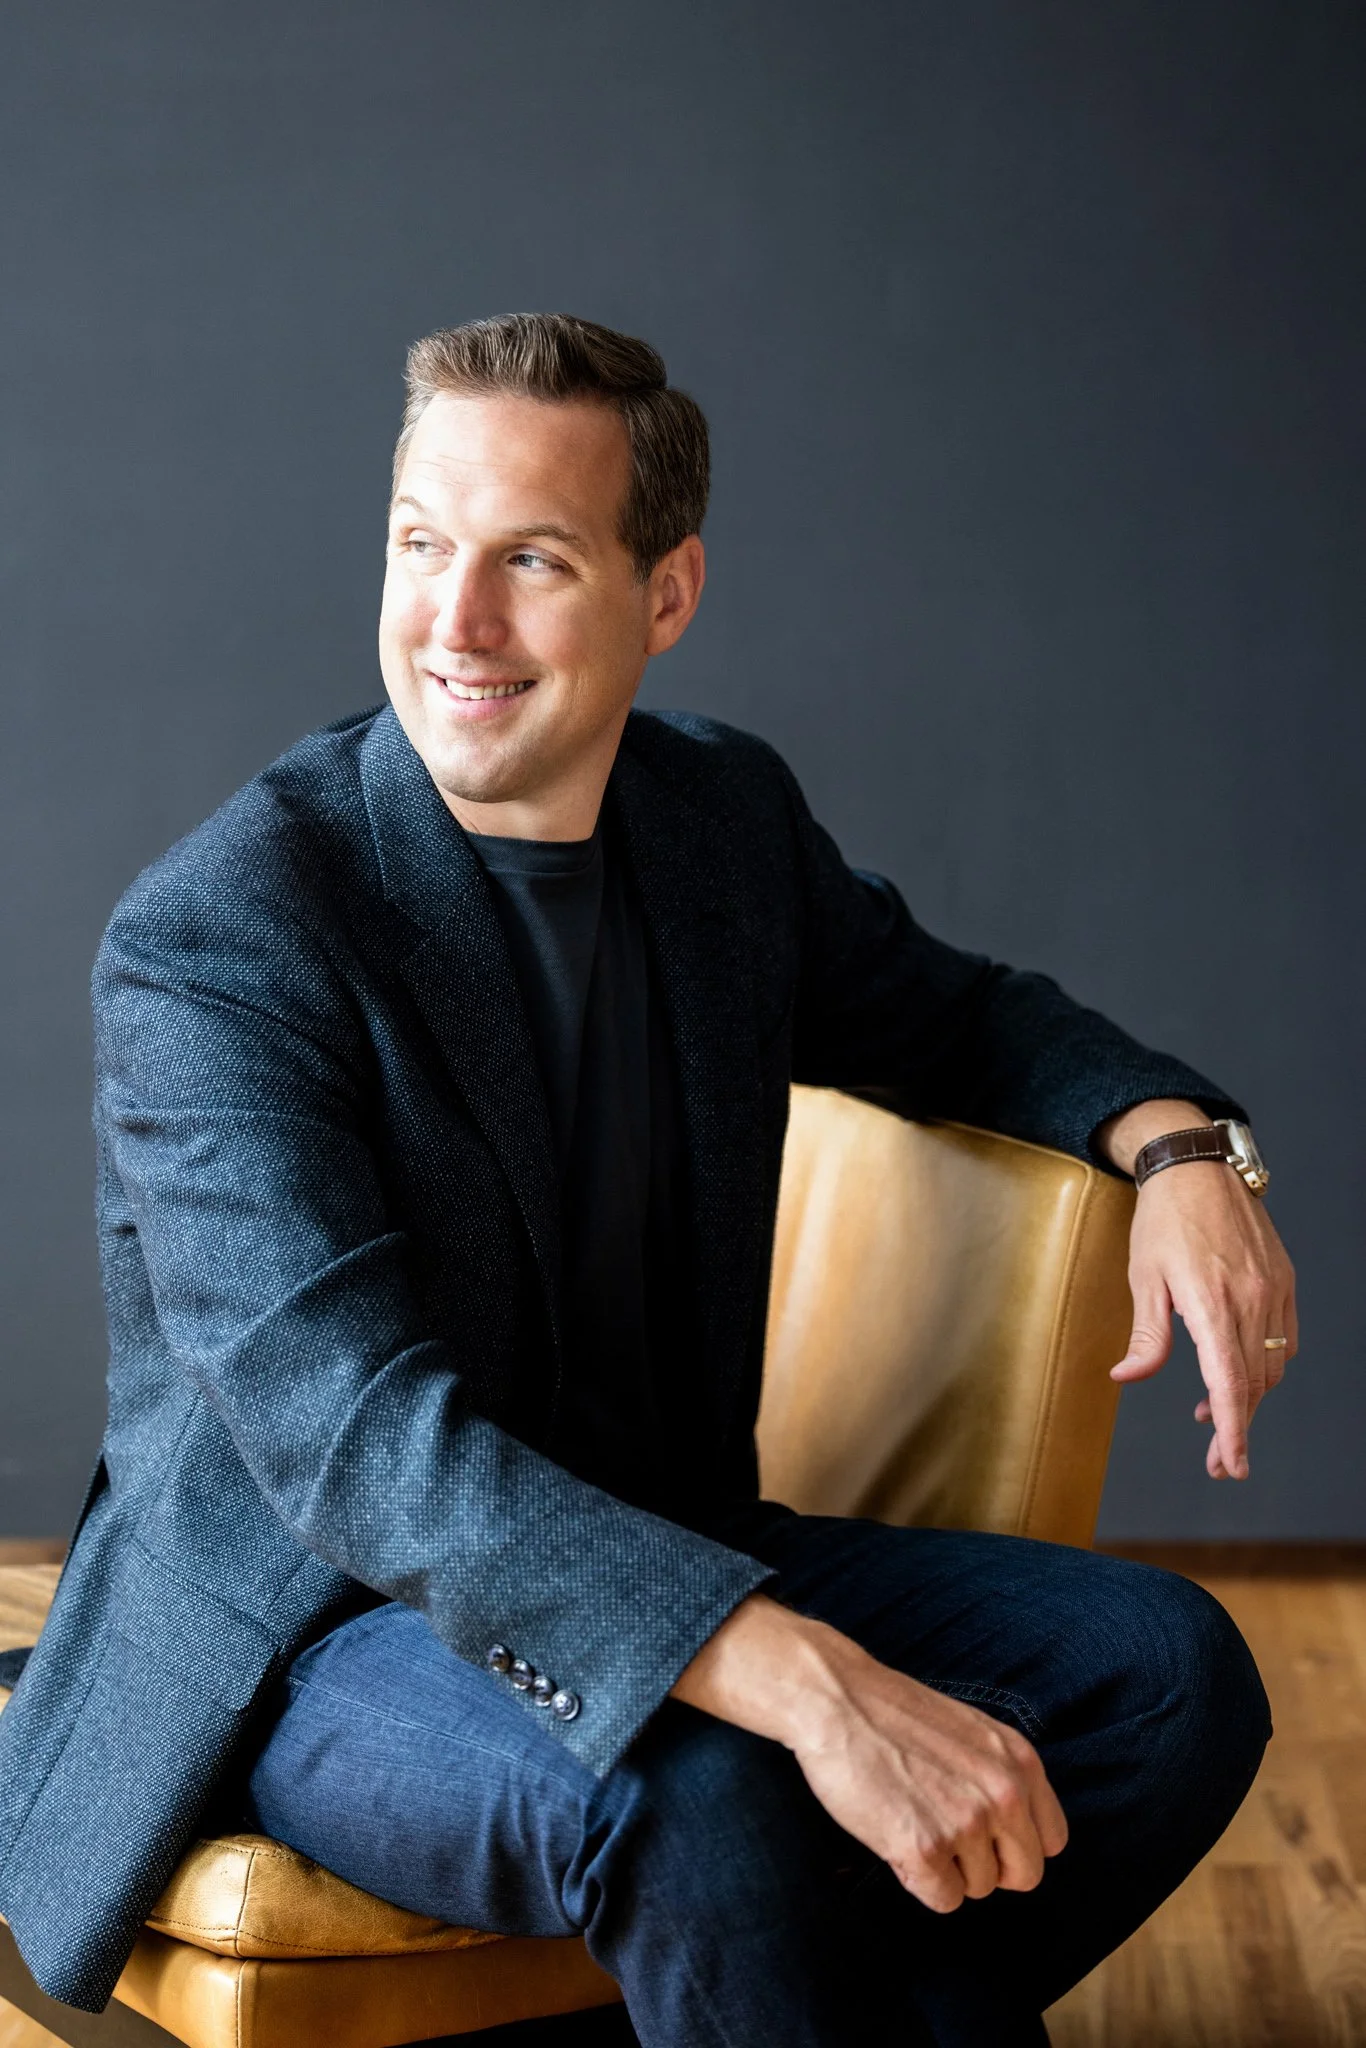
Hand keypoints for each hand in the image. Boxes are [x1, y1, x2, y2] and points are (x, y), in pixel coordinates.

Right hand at [670, 1594, 1066, 1911]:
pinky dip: (918, 1880)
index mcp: (1020, 1762)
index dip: (1015, 1846)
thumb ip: (1002, 1777)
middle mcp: (1004, 1793)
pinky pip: (943, 1900)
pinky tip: (895, 1838)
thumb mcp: (973, 1733)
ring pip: (978, 1889)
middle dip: (986, 1867)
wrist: (837, 1700)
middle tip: (946, 1839)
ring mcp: (966, 1823)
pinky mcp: (924, 1849)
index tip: (985, 1836)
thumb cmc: (895, 1715)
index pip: (1051, 1841)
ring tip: (911, 1821)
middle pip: (1023, 1875)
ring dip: (946, 1869)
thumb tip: (1015, 1834)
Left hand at [1100, 1100, 1296, 1479]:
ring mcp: (1272, 1289)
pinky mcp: (1281, 1280)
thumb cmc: (1162, 1220)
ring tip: (1213, 1415)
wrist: (1196, 1168)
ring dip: (1248, 1398)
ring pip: (1272, 1365)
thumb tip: (1128, 1377)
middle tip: (1218, 1460)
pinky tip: (1241, 1371)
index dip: (1232, 1431)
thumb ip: (1146, 1335)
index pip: (1229, 1384)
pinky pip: (1284, 1338)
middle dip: (1236, 1428)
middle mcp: (1251, 1299)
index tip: (1232, 1465)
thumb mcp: (1142, 1277)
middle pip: (1253, 1384)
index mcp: (1212, 1303)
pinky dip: (1267, 1366)